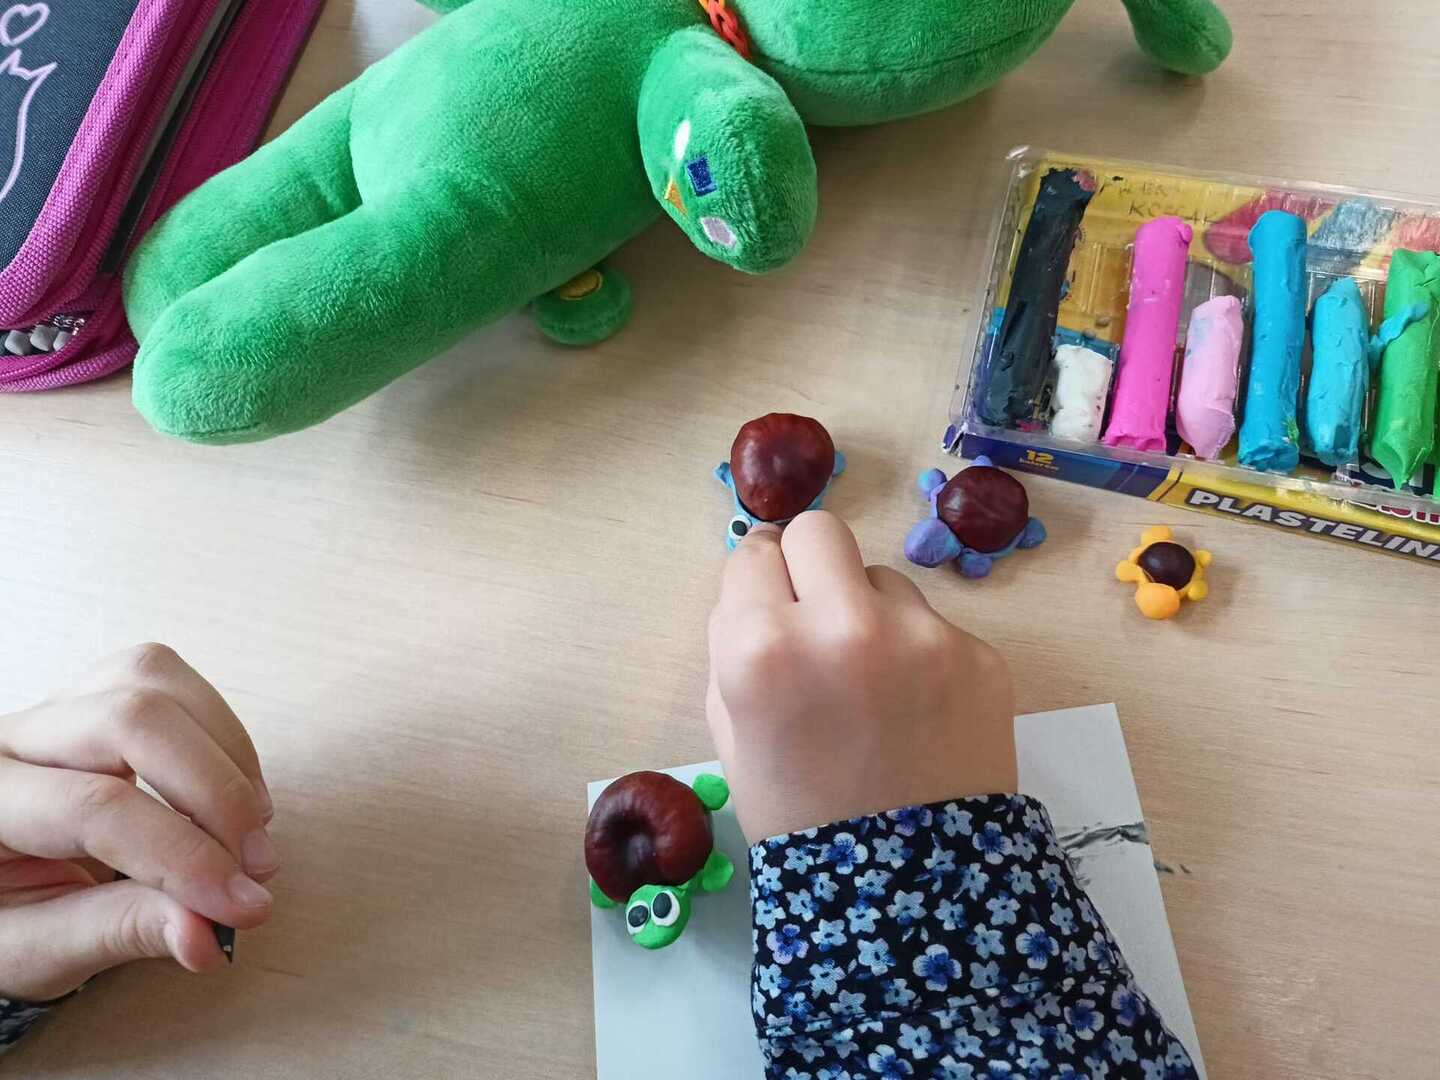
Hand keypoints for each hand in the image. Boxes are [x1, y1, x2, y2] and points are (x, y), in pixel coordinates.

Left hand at [0, 645, 276, 1001]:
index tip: (241, 904)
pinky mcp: (102, 696)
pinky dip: (224, 740)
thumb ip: (117, 933)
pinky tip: (239, 798)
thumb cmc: (6, 918)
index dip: (182, 855)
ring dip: (226, 755)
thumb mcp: (39, 949)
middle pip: (131, 719)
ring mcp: (58, 707)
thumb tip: (205, 933)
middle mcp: (13, 738)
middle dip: (215, 790)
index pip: (95, 808)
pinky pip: (175, 685)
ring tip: (252, 830)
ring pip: (155, 682)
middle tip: (257, 863)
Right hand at [707, 512, 1016, 842]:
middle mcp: (840, 625)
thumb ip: (733, 649)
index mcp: (761, 648)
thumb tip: (759, 586)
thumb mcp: (731, 736)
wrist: (908, 893)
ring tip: (874, 684)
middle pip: (820, 530)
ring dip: (869, 611)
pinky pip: (933, 624)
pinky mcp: (978, 655)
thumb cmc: (799, 818)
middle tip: (816, 613)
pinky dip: (919, 654)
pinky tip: (918, 710)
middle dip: (811, 565)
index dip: (759, 582)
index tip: (769, 605)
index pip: (754, 553)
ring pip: (882, 576)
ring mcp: (918, 636)